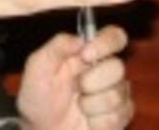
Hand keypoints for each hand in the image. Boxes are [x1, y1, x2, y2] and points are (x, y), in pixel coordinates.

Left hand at [17, 26, 133, 129]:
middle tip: (76, 89)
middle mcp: (106, 70)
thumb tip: (81, 39)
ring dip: (91, 105)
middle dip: (92, 81)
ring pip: (118, 94)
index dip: (106, 43)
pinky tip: (87, 121)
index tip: (86, 55)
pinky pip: (118, 117)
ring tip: (79, 107)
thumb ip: (57, 46)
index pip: (114, 37)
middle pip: (118, 67)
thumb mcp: (38, 68)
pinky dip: (97, 122)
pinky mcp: (120, 117)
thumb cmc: (38, 98)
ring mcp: (116, 94)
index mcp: (88, 53)